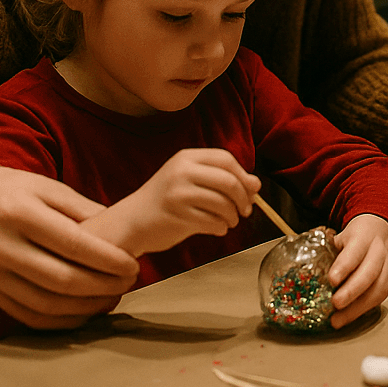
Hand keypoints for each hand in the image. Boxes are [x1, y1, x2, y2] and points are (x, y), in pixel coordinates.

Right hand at [0, 164, 139, 329]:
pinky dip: (61, 320)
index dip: (107, 259)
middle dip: (102, 286)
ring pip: (46, 304)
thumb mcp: (49, 188)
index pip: (72, 244)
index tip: (132, 265)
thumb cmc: (14, 191)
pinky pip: (29, 317)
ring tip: (113, 298)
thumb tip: (123, 236)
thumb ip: (85, 211)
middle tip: (128, 282)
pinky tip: (85, 311)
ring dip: (86, 307)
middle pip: (60, 279)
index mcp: (18, 213)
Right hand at [83, 148, 259, 256]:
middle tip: (246, 210)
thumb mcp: (190, 181)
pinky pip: (211, 221)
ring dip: (233, 216)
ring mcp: (177, 192)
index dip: (243, 175)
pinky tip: (218, 228)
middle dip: (243, 198)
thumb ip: (220, 179)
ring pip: (222, 203)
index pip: (226, 159)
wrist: (131, 221)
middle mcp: (181, 171)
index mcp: (186, 157)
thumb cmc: (165, 201)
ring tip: (230, 221)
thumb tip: (256, 184)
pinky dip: (221, 227)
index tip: (251, 190)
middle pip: (228, 181)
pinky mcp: (176, 215)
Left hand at [328, 213, 387, 328]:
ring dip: (358, 307)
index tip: (332, 280)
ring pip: (378, 288)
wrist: (375, 233)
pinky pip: (378, 298)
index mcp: (363, 237)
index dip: (344, 266)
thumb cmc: (351, 239)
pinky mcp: (387, 282)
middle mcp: (378, 251)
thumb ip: (324, 250)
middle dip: (352, 290)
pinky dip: (362, 310)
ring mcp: (386, 267)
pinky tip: (347, 317)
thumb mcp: (337, 237)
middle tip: (335, 304)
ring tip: (338, 319)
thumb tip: (301, 268)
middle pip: (370, 272)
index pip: (356, 250)